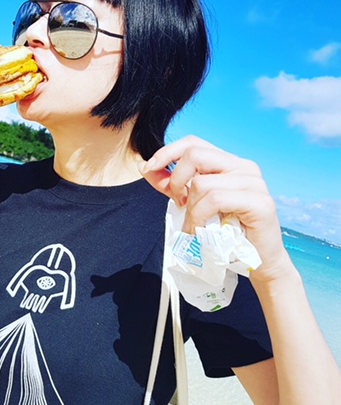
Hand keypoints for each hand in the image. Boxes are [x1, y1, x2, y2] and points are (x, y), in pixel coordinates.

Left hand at [138, 135, 291, 282]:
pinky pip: (216, 200)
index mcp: (229, 163)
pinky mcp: (259, 202)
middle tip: (179, 204)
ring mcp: (254, 183)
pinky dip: (200, 217)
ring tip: (193, 227)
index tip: (148, 168)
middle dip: (176, 180)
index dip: (167, 152)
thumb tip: (144, 167)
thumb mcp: (194, 205)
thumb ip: (172, 185)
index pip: (194, 142)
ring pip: (202, 183)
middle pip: (195, 154)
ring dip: (190, 210)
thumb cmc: (226, 233)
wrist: (257, 261)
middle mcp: (244, 166)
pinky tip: (201, 231)